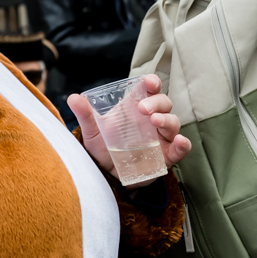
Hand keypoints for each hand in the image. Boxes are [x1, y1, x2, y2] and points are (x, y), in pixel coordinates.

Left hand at [69, 75, 190, 186]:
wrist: (106, 175)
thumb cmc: (102, 148)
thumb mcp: (92, 131)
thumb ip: (85, 115)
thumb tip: (73, 98)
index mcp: (135, 108)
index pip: (148, 90)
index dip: (152, 83)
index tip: (149, 82)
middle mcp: (151, 120)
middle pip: (163, 104)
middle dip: (157, 102)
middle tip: (143, 109)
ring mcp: (161, 138)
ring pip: (173, 123)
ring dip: (166, 120)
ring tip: (154, 121)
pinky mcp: (166, 156)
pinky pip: (180, 149)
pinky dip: (183, 145)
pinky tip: (180, 142)